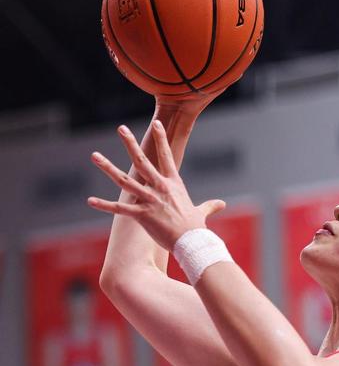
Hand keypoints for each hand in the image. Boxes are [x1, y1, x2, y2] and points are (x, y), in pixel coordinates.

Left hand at [88, 120, 225, 250]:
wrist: (192, 242)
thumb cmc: (196, 227)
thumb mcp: (201, 212)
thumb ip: (209, 205)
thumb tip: (222, 204)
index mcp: (173, 184)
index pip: (166, 156)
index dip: (161, 139)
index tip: (156, 124)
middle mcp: (160, 188)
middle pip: (142, 161)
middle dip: (130, 143)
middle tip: (121, 129)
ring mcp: (150, 200)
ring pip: (125, 180)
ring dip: (108, 167)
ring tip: (95, 156)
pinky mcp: (142, 215)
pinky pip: (119, 208)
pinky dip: (104, 205)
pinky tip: (90, 201)